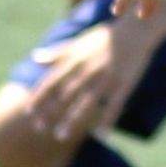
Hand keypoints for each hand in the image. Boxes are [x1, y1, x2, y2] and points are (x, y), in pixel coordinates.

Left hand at [24, 18, 153, 144]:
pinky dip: (108, 120)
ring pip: (86, 103)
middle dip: (50, 112)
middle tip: (38, 128)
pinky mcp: (125, 84)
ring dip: (72, 120)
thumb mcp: (78, 43)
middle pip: (65, 95)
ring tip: (59, 136)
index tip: (28, 112)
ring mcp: (107, 78)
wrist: (136, 30)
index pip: (51, 81)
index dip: (39, 97)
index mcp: (74, 60)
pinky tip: (101, 135)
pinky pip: (115, 105)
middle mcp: (87, 70)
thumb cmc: (104, 38)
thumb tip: (34, 58)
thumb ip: (56, 53)